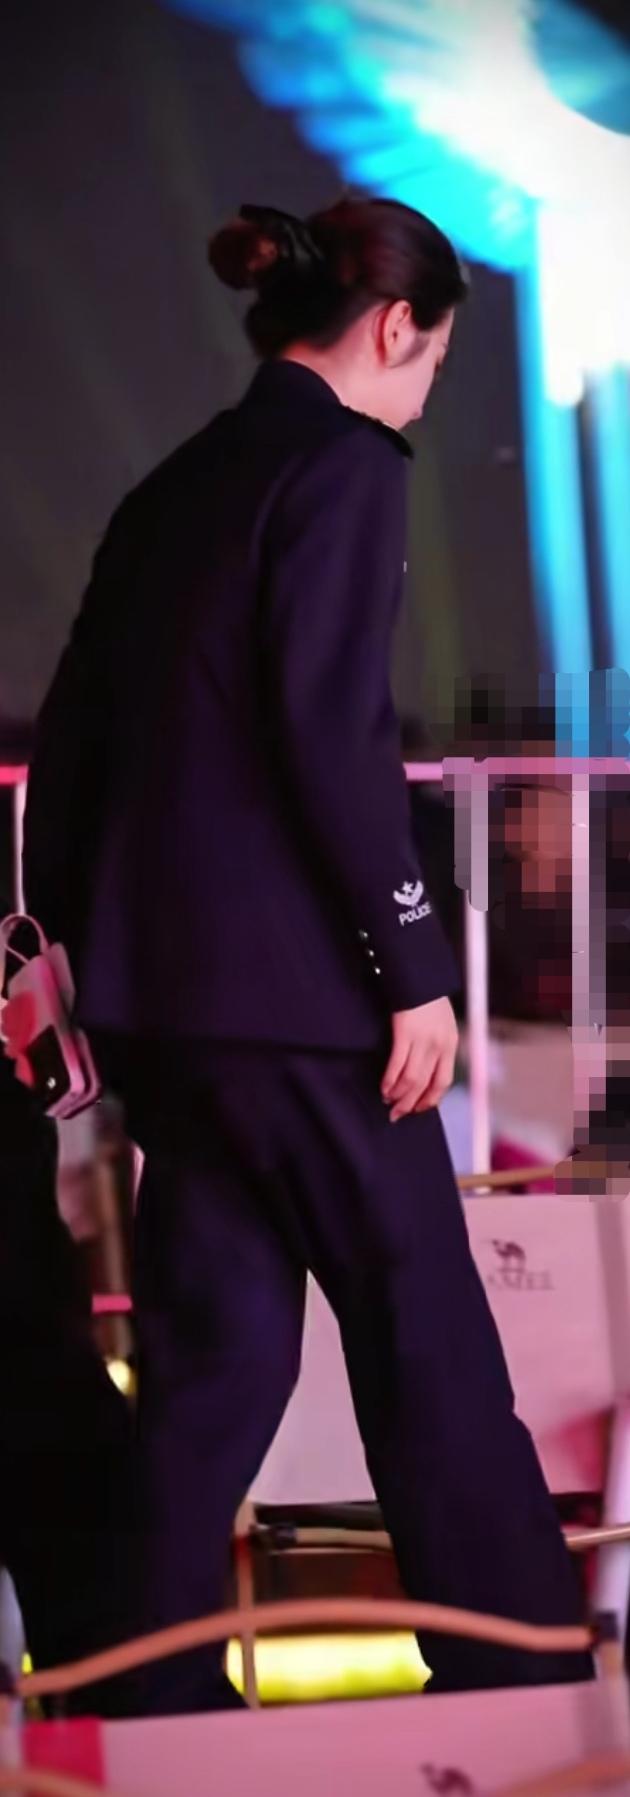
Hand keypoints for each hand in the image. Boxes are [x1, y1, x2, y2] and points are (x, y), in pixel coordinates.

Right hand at [381, 997, 457, 1122]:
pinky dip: (389, 1080)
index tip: (419, 1109)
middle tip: (398, 1114)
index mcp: (450, 1045)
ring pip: (411, 1079)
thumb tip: (428, 1070)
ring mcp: (422, 1040)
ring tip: (388, 1103)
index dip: (430, 1099)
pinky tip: (383, 1088)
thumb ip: (439, 1046)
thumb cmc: (429, 1001)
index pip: (443, 1082)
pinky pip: (396, 1065)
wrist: (419, 977)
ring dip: (398, 1095)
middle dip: (410, 1104)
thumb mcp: (444, 1024)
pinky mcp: (404, 1033)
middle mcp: (439, 1046)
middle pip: (425, 1085)